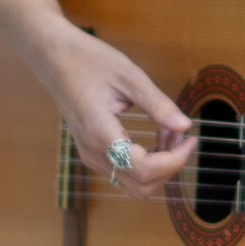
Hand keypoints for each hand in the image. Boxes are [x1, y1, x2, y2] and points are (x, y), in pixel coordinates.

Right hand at [45, 26, 192, 196]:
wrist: (55, 59)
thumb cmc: (89, 61)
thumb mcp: (129, 77)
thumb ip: (158, 104)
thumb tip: (185, 126)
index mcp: (100, 132)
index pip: (143, 169)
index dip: (173, 160)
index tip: (189, 139)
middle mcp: (93, 151)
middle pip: (141, 185)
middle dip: (169, 166)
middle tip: (181, 136)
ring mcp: (90, 155)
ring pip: (133, 185)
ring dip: (159, 167)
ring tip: (170, 135)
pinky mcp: (92, 153)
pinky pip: (124, 173)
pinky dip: (147, 163)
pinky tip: (156, 139)